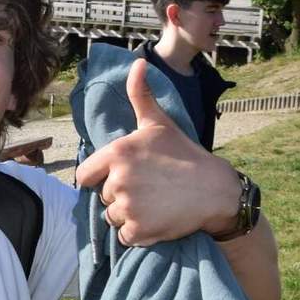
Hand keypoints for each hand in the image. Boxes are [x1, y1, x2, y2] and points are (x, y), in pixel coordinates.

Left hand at [76, 59, 241, 245]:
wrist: (215, 190)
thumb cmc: (184, 154)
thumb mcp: (158, 123)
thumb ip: (139, 95)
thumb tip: (137, 62)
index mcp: (116, 153)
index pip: (84, 175)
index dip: (100, 177)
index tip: (122, 176)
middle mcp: (118, 180)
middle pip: (102, 197)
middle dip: (120, 196)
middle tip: (148, 189)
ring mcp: (128, 207)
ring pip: (113, 218)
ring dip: (128, 215)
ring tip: (153, 203)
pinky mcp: (139, 230)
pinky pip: (125, 237)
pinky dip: (138, 234)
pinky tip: (156, 219)